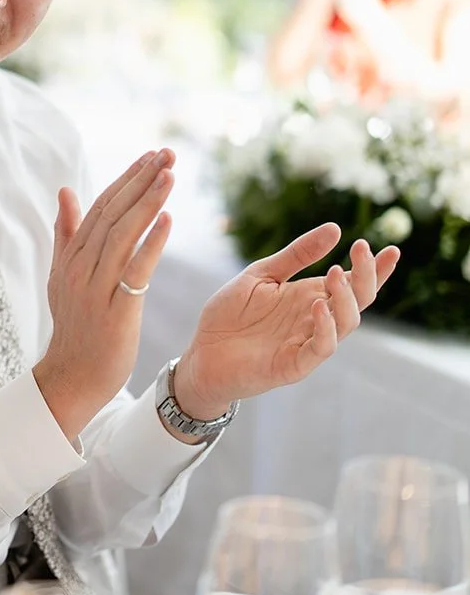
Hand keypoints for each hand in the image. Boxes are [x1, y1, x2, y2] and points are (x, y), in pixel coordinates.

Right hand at [35, 149, 174, 440]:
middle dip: (140, 180)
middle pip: (112, 214)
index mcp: (71, 257)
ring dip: (147, 202)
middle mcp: (81, 267)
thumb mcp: (62, 276)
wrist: (72, 376)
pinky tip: (167, 220)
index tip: (150, 155)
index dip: (126, 179)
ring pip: (123, 235)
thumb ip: (67, 233)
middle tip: (166, 153)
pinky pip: (134, 271)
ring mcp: (96, 288)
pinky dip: (150, 244)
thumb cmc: (75, 326)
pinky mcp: (115, 310)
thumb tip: (65, 191)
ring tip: (169, 174)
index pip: (100, 207)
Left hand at [172, 227, 399, 419]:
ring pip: (346, 324)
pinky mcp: (295, 365)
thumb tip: (335, 229)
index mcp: (311, 296)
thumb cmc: (231, 315)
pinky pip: (321, 349)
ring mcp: (308, 343)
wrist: (202, 353)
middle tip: (361, 250)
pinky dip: (325, 328)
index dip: (376, 269)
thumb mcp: (262, 275)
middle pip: (358, 300)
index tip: (392, 250)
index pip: (353, 282)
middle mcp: (317, 320)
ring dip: (345, 298)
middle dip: (366, 276)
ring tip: (333, 274)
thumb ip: (296, 255)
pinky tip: (318, 305)